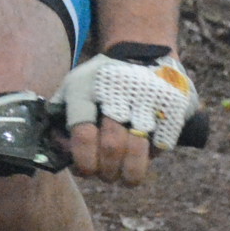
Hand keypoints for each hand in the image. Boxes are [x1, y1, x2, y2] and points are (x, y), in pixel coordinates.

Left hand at [59, 45, 197, 185]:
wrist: (140, 51)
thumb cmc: (99, 80)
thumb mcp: (72, 86)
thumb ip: (59, 116)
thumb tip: (58, 151)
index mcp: (86, 89)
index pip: (83, 135)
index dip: (83, 161)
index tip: (85, 170)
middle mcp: (117, 92)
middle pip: (111, 147)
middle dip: (106, 171)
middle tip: (106, 175)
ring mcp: (147, 98)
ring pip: (139, 149)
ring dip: (130, 173)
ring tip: (125, 178)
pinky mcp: (171, 105)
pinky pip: (162, 143)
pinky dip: (153, 156)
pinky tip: (146, 155)